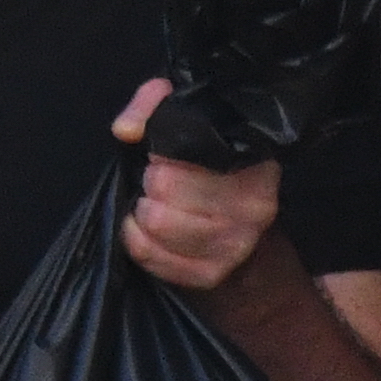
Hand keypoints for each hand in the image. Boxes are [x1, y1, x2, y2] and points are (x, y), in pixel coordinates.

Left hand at [111, 75, 284, 296]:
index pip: (190, 158)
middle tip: (155, 183)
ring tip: (150, 204)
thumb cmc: (209, 163)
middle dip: (150, 186)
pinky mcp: (211, 274)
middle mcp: (253, 209)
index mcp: (254, 166)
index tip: (163, 158)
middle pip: (168, 194)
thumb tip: (127, 130)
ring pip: (159, 227)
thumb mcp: (188, 117)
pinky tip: (142, 229)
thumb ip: (154, 105)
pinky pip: (155, 258)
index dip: (164, 157)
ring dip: (142, 213)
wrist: (241, 213)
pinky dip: (139, 242)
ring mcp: (234, 246)